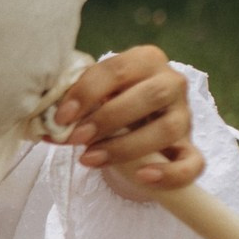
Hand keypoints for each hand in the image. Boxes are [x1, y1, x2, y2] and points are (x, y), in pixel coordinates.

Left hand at [50, 45, 204, 198]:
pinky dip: (169, 173)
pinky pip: (192, 162)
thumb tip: (45, 128)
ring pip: (169, 129)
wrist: (132, 129)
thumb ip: (73, 107)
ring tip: (89, 159)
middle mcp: (171, 83)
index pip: (118, 69)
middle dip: (109, 118)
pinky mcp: (190, 149)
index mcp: (144, 61)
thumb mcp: (90, 100)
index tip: (61, 118)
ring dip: (127, 146)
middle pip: (152, 94)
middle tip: (77, 138)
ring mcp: (184, 117)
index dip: (87, 92)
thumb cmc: (105, 106)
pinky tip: (142, 177)